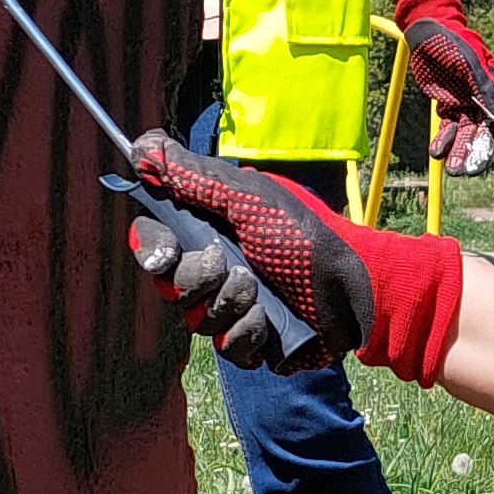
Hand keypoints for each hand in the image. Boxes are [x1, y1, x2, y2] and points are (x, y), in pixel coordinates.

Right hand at [118, 132, 465, 382]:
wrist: (355, 286)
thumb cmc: (306, 234)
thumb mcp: (250, 197)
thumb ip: (195, 175)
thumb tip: (139, 145)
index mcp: (207, 232)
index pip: (154, 240)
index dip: (152, 247)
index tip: (166, 250)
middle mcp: (212, 270)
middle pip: (167, 285)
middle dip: (194, 279)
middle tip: (227, 265)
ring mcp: (230, 309)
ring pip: (195, 320)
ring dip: (228, 302)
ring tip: (260, 289)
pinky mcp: (251, 343)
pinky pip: (228, 348)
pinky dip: (248, 332)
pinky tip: (270, 322)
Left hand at [396, 0, 493, 173]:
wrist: (427, 31)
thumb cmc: (453, 42)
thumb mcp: (470, 64)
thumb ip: (485, 92)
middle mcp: (485, 101)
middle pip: (486, 135)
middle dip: (478, 155)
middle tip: (467, 171)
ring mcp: (466, 104)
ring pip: (466, 135)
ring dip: (460, 152)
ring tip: (452, 169)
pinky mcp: (448, 105)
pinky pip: (448, 128)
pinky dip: (444, 141)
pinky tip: (436, 152)